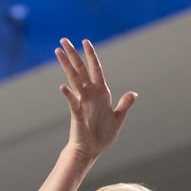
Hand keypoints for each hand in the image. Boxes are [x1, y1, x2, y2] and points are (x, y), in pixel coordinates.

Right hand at [55, 38, 137, 160]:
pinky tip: (63, 87)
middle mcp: (89, 94)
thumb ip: (124, 104)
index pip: (95, 69)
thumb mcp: (118, 118)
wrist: (91, 151)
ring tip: (57, 51)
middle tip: (63, 39)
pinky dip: (69, 95)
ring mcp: (82, 102)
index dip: (91, 56)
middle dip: (72, 54)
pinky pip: (72, 102)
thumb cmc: (103, 135)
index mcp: (100, 93)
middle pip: (80, 70)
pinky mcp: (77, 113)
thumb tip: (133, 93)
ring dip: (66, 65)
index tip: (86, 42)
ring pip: (73, 79)